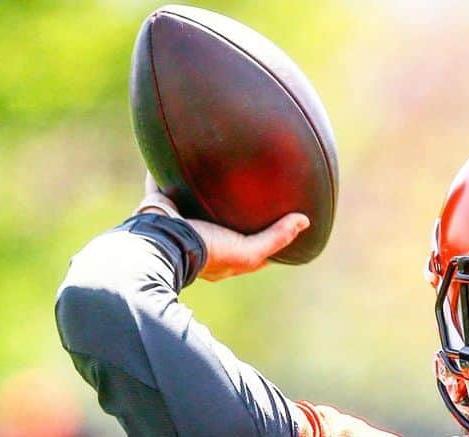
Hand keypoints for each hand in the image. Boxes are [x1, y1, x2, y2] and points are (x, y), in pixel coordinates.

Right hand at [136, 174, 308, 281]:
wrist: (163, 240)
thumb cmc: (208, 251)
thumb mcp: (248, 251)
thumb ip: (276, 237)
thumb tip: (305, 221)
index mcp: (222, 254)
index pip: (250, 248)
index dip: (266, 237)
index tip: (281, 221)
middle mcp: (201, 238)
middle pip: (222, 222)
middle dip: (233, 211)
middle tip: (248, 190)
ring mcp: (181, 221)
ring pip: (195, 201)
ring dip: (203, 189)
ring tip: (217, 167)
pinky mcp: (164, 203)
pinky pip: (166, 181)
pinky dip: (169, 169)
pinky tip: (178, 149)